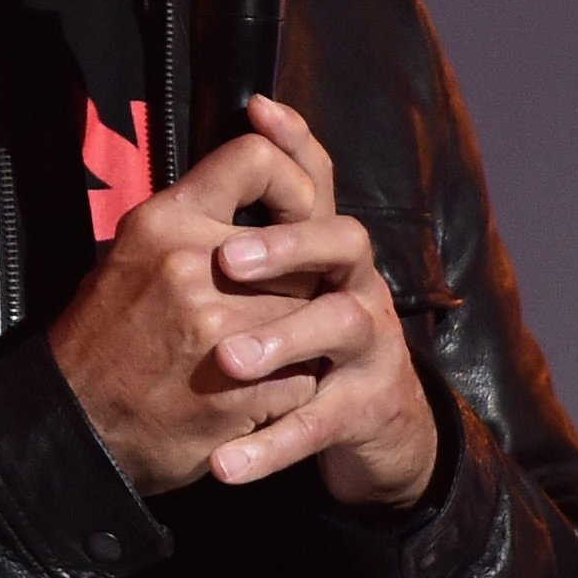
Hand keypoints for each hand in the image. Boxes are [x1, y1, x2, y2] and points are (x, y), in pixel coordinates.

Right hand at [48, 123, 331, 493]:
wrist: (77, 425)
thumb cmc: (106, 337)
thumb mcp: (136, 253)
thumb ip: (198, 222)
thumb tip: (271, 195)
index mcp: (165, 222)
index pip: (255, 158)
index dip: (291, 179)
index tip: (294, 209)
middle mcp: (195, 265)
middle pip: (305, 245)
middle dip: (305, 273)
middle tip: (289, 295)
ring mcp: (223, 328)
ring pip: (315, 310)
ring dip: (305, 330)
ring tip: (274, 346)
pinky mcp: (246, 388)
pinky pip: (309, 372)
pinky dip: (297, 381)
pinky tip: (266, 388)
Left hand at [195, 97, 443, 509]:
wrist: (371, 433)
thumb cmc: (306, 349)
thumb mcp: (282, 290)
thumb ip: (250, 235)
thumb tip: (207, 164)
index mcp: (328, 251)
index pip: (319, 182)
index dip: (296, 143)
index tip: (256, 110)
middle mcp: (358, 284)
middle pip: (342, 240)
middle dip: (288, 243)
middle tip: (230, 263)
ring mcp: (371, 344)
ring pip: (339, 324)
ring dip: (283, 339)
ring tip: (230, 362)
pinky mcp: (368, 405)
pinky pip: (320, 422)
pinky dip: (273, 446)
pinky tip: (226, 467)